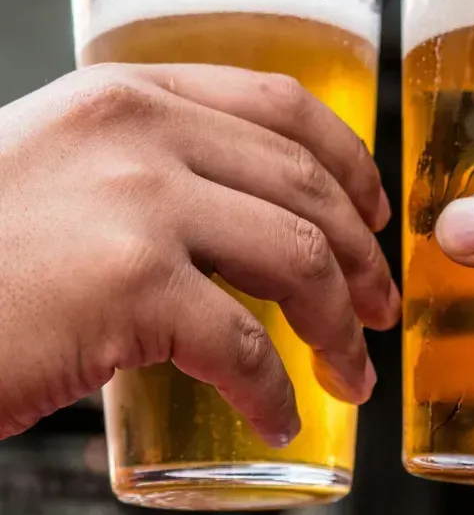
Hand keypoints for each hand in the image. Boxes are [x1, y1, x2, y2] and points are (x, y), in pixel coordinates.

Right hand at [0, 64, 399, 442]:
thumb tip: (219, 225)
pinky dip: (273, 392)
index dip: (349, 161)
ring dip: (341, 327)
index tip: (374, 212)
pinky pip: (241, 346)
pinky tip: (278, 418)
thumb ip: (133, 172)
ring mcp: (138, 205)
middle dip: (362, 258)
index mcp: (129, 95)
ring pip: (295, 261)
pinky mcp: (128, 288)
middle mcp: (142, 133)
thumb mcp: (52, 167)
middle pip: (305, 187)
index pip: (281, 103)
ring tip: (351, 374)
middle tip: (379, 310)